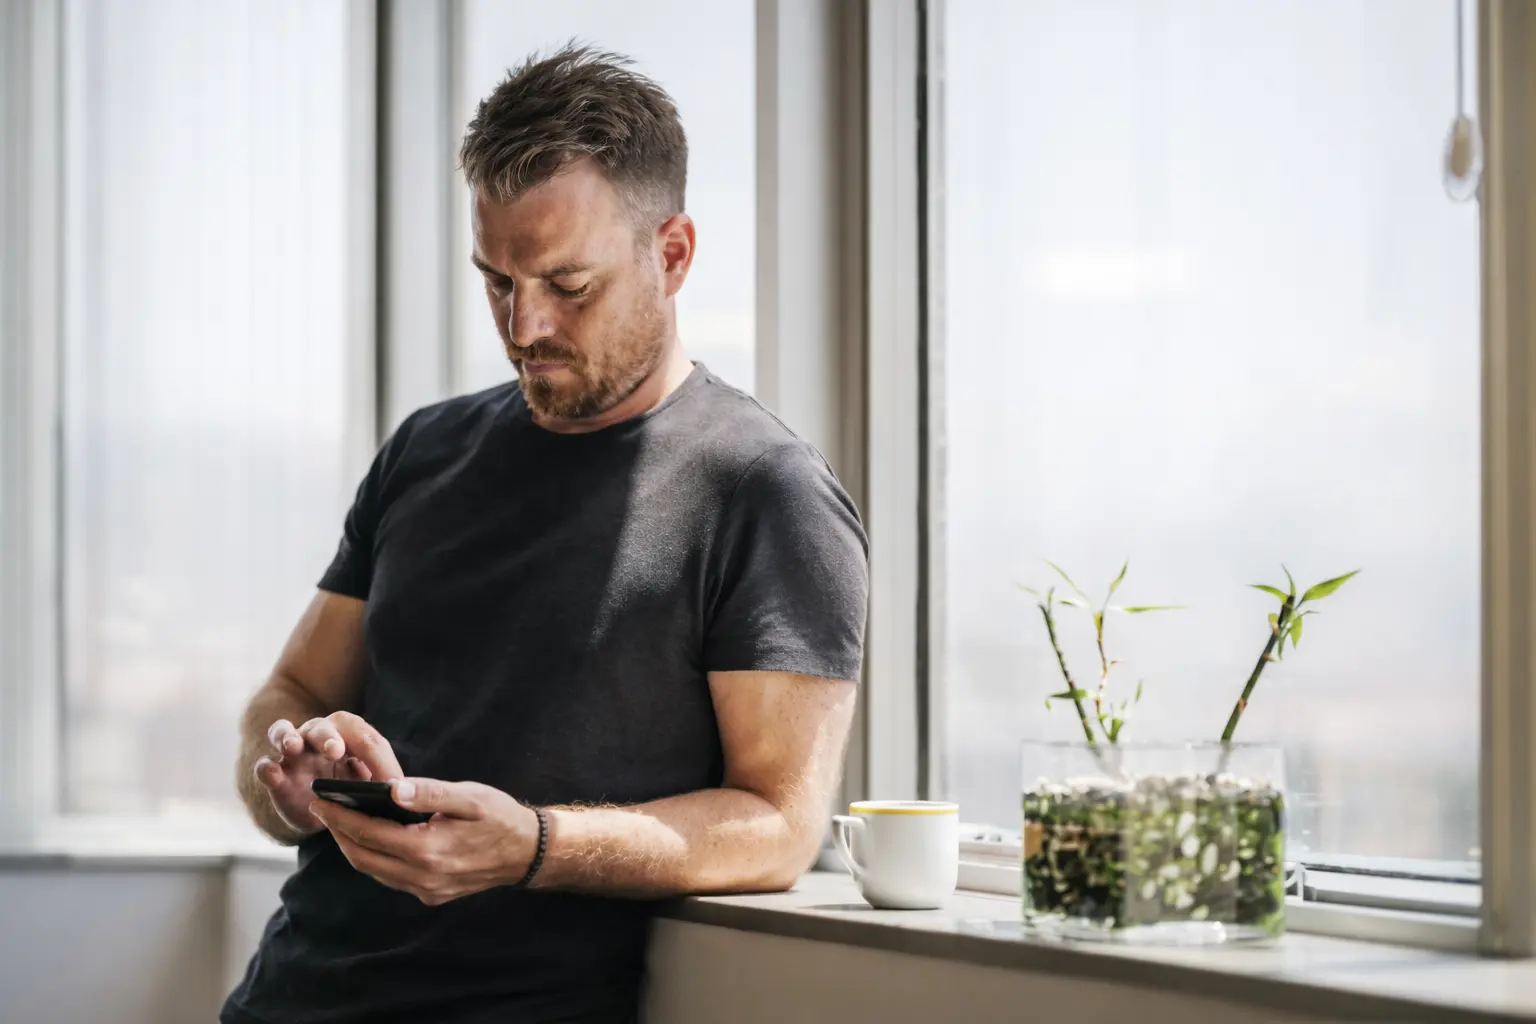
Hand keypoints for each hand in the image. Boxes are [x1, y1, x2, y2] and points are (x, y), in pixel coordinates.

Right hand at [254, 711, 405, 837]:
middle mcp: (319, 737)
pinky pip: (265, 765)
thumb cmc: (352, 790)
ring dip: (288, 736)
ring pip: (285, 733)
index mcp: (349, 735)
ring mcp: (293, 754)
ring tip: (292, 746)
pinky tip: (273, 773)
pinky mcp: (276, 775)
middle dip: (328, 736)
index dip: (378, 759)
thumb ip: (382, 782)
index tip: (391, 783)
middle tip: (335, 750)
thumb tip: (402, 789)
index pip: (366, 738)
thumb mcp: (371, 785)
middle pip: (322, 727)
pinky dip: (267, 767)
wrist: (325, 814)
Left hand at [309, 778, 540, 904]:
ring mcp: (426, 890)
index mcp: (427, 850)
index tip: (320, 801)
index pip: (369, 833)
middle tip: (323, 810)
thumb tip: (392, 788)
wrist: (527, 853)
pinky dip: (373, 858)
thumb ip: (430, 793)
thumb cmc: (500, 818)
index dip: (340, 817)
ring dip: (353, 847)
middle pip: (363, 857)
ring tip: (340, 822)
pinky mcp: (431, 895)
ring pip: (374, 871)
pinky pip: (390, 878)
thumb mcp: (470, 797)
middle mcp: (422, 877)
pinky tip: (372, 839)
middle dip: (338, 833)